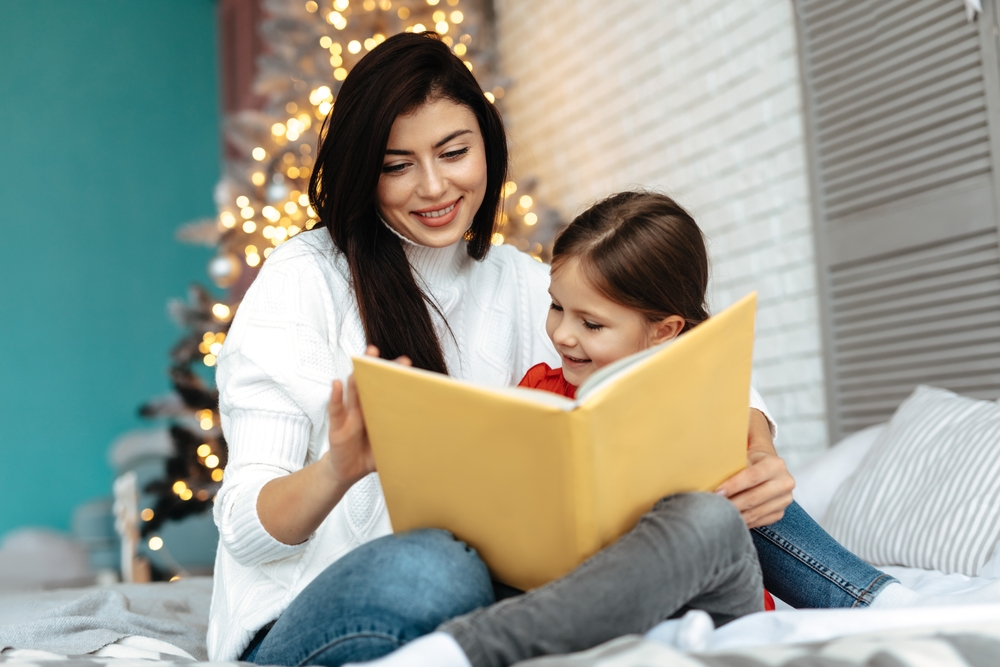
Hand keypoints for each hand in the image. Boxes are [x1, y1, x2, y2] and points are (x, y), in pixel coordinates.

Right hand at [323, 346, 410, 486]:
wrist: (348, 473)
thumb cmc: (371, 455)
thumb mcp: (392, 446)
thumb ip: (406, 438)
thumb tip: (436, 437)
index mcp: (378, 410)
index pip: (386, 389)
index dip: (394, 376)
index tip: (406, 362)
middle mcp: (363, 408)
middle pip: (370, 383)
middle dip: (376, 367)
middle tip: (384, 352)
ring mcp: (349, 416)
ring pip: (353, 391)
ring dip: (358, 374)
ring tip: (364, 359)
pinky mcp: (337, 428)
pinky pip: (336, 410)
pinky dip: (336, 397)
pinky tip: (337, 384)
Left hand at [715, 409, 794, 527]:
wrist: (767, 466)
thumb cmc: (748, 457)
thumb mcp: (743, 451)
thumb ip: (732, 457)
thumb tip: (708, 464)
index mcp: (776, 464)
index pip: (752, 476)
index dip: (733, 485)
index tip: (716, 492)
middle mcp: (785, 482)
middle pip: (753, 498)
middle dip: (730, 504)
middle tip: (712, 507)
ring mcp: (784, 500)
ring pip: (755, 512)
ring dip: (734, 515)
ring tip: (717, 515)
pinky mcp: (779, 512)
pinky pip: (758, 521)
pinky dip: (742, 521)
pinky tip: (728, 519)